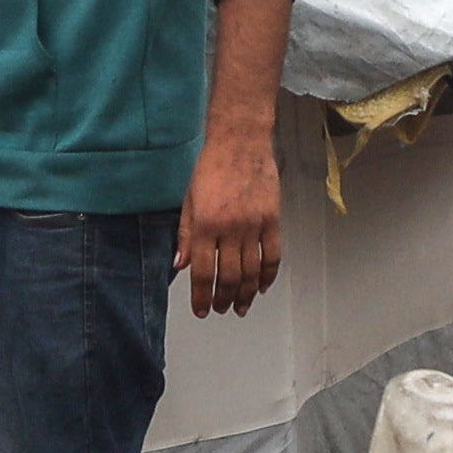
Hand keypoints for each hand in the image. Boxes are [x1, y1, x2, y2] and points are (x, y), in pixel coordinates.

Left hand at [183, 131, 283, 317]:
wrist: (240, 143)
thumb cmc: (211, 168)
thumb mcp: (189, 201)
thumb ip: (186, 235)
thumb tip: (180, 265)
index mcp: (205, 226)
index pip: (203, 273)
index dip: (201, 296)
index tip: (201, 310)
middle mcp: (230, 230)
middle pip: (229, 278)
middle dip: (224, 299)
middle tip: (221, 310)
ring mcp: (254, 226)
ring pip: (252, 272)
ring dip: (246, 294)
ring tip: (241, 307)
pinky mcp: (273, 220)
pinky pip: (273, 256)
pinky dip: (269, 275)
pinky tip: (263, 287)